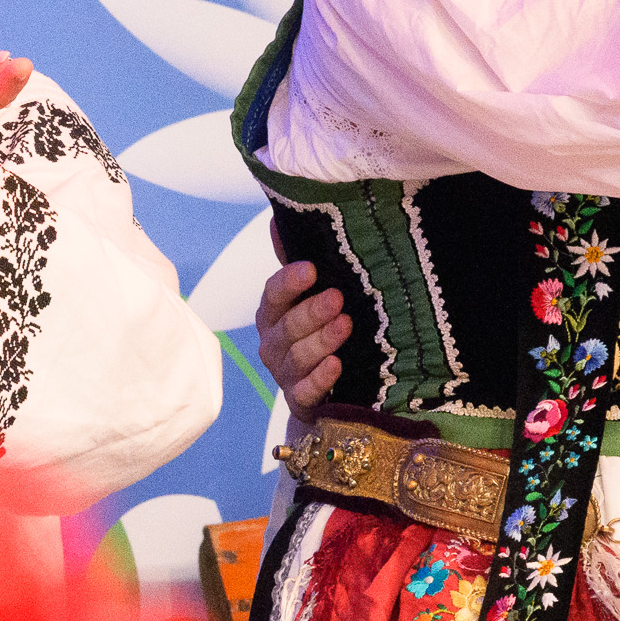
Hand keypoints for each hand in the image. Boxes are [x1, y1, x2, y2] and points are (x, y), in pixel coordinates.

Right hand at [254, 260, 344, 413]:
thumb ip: (296, 262)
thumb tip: (277, 219)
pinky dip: (321, 379)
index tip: (312, 269)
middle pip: (286, 327)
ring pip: (296, 358)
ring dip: (321, 341)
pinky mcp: (300, 401)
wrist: (327, 390)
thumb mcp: (311, 297)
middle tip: (337, 298)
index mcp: (272, 314)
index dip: (289, 282)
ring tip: (346, 325)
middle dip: (311, 312)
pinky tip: (338, 364)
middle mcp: (272, 344)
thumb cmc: (317, 332)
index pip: (273, 295)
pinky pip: (305, 392)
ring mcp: (284, 374)